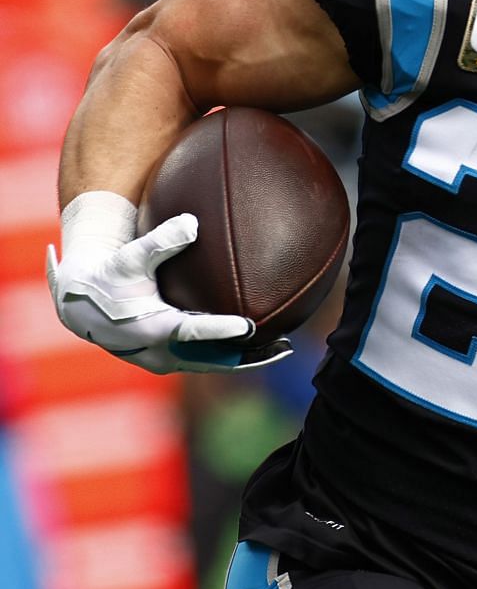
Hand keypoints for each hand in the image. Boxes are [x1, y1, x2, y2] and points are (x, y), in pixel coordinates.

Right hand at [47, 208, 290, 374]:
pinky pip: (203, 363)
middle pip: (210, 359)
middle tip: (282, 346)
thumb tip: (193, 223)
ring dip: (244, 360)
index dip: (219, 330)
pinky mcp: (166, 361)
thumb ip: (161, 241)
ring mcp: (162, 360)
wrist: (81, 304)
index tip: (248, 326)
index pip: (190, 332)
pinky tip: (259, 346)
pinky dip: (230, 357)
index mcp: (150, 326)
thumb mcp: (129, 257)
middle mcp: (157, 351)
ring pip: (210, 365)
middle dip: (247, 355)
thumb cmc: (109, 276)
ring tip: (281, 350)